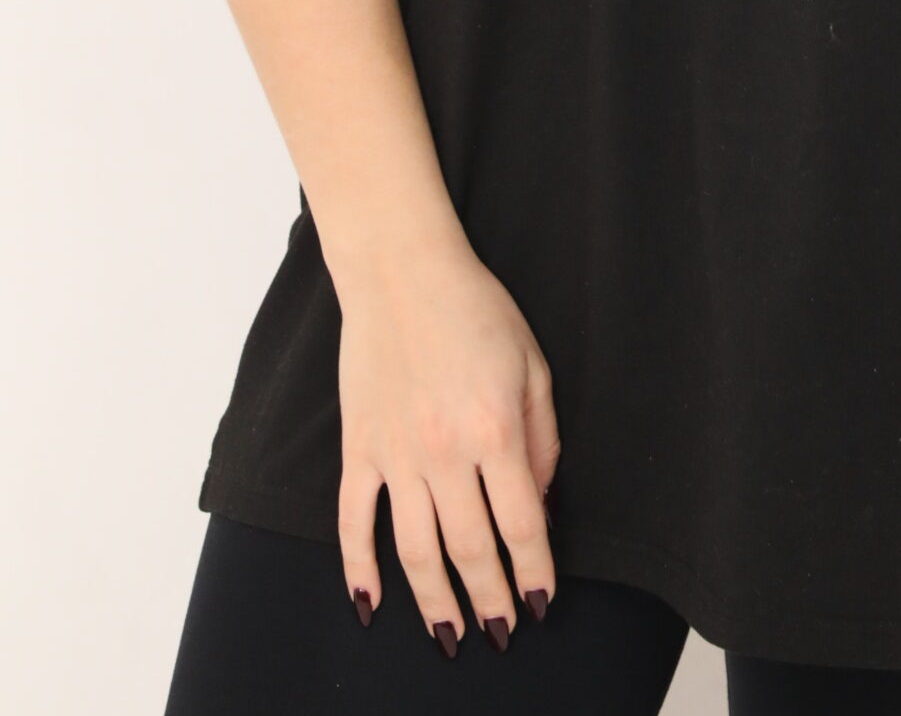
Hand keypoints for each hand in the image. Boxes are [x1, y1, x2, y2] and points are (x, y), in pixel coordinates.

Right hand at [334, 234, 560, 653]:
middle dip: (490, 599)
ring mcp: (395, 454)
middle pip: (469, 549)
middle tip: (501, 633)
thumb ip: (542, 438)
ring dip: (433, 601)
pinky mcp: (358, 447)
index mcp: (496, 429)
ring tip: (450, 635)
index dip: (534, 571)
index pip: (522, 523)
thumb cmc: (476, 309)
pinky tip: (370, 604)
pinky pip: (352, 520)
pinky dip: (358, 568)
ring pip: (414, 549)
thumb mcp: (533, 364)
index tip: (542, 602)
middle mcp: (444, 451)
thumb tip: (541, 502)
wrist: (402, 271)